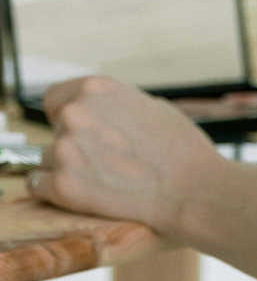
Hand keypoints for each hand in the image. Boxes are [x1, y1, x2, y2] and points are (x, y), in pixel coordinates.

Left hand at [26, 74, 221, 239]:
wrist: (192, 189)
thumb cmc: (180, 149)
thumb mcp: (151, 107)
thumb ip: (116, 106)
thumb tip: (100, 111)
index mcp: (97, 89)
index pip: (55, 97)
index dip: (67, 114)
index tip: (82, 129)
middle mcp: (76, 113)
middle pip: (55, 130)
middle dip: (74, 143)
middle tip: (105, 158)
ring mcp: (66, 150)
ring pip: (49, 159)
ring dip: (68, 168)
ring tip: (106, 177)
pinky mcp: (61, 186)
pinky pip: (40, 186)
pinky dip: (58, 191)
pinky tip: (89, 192)